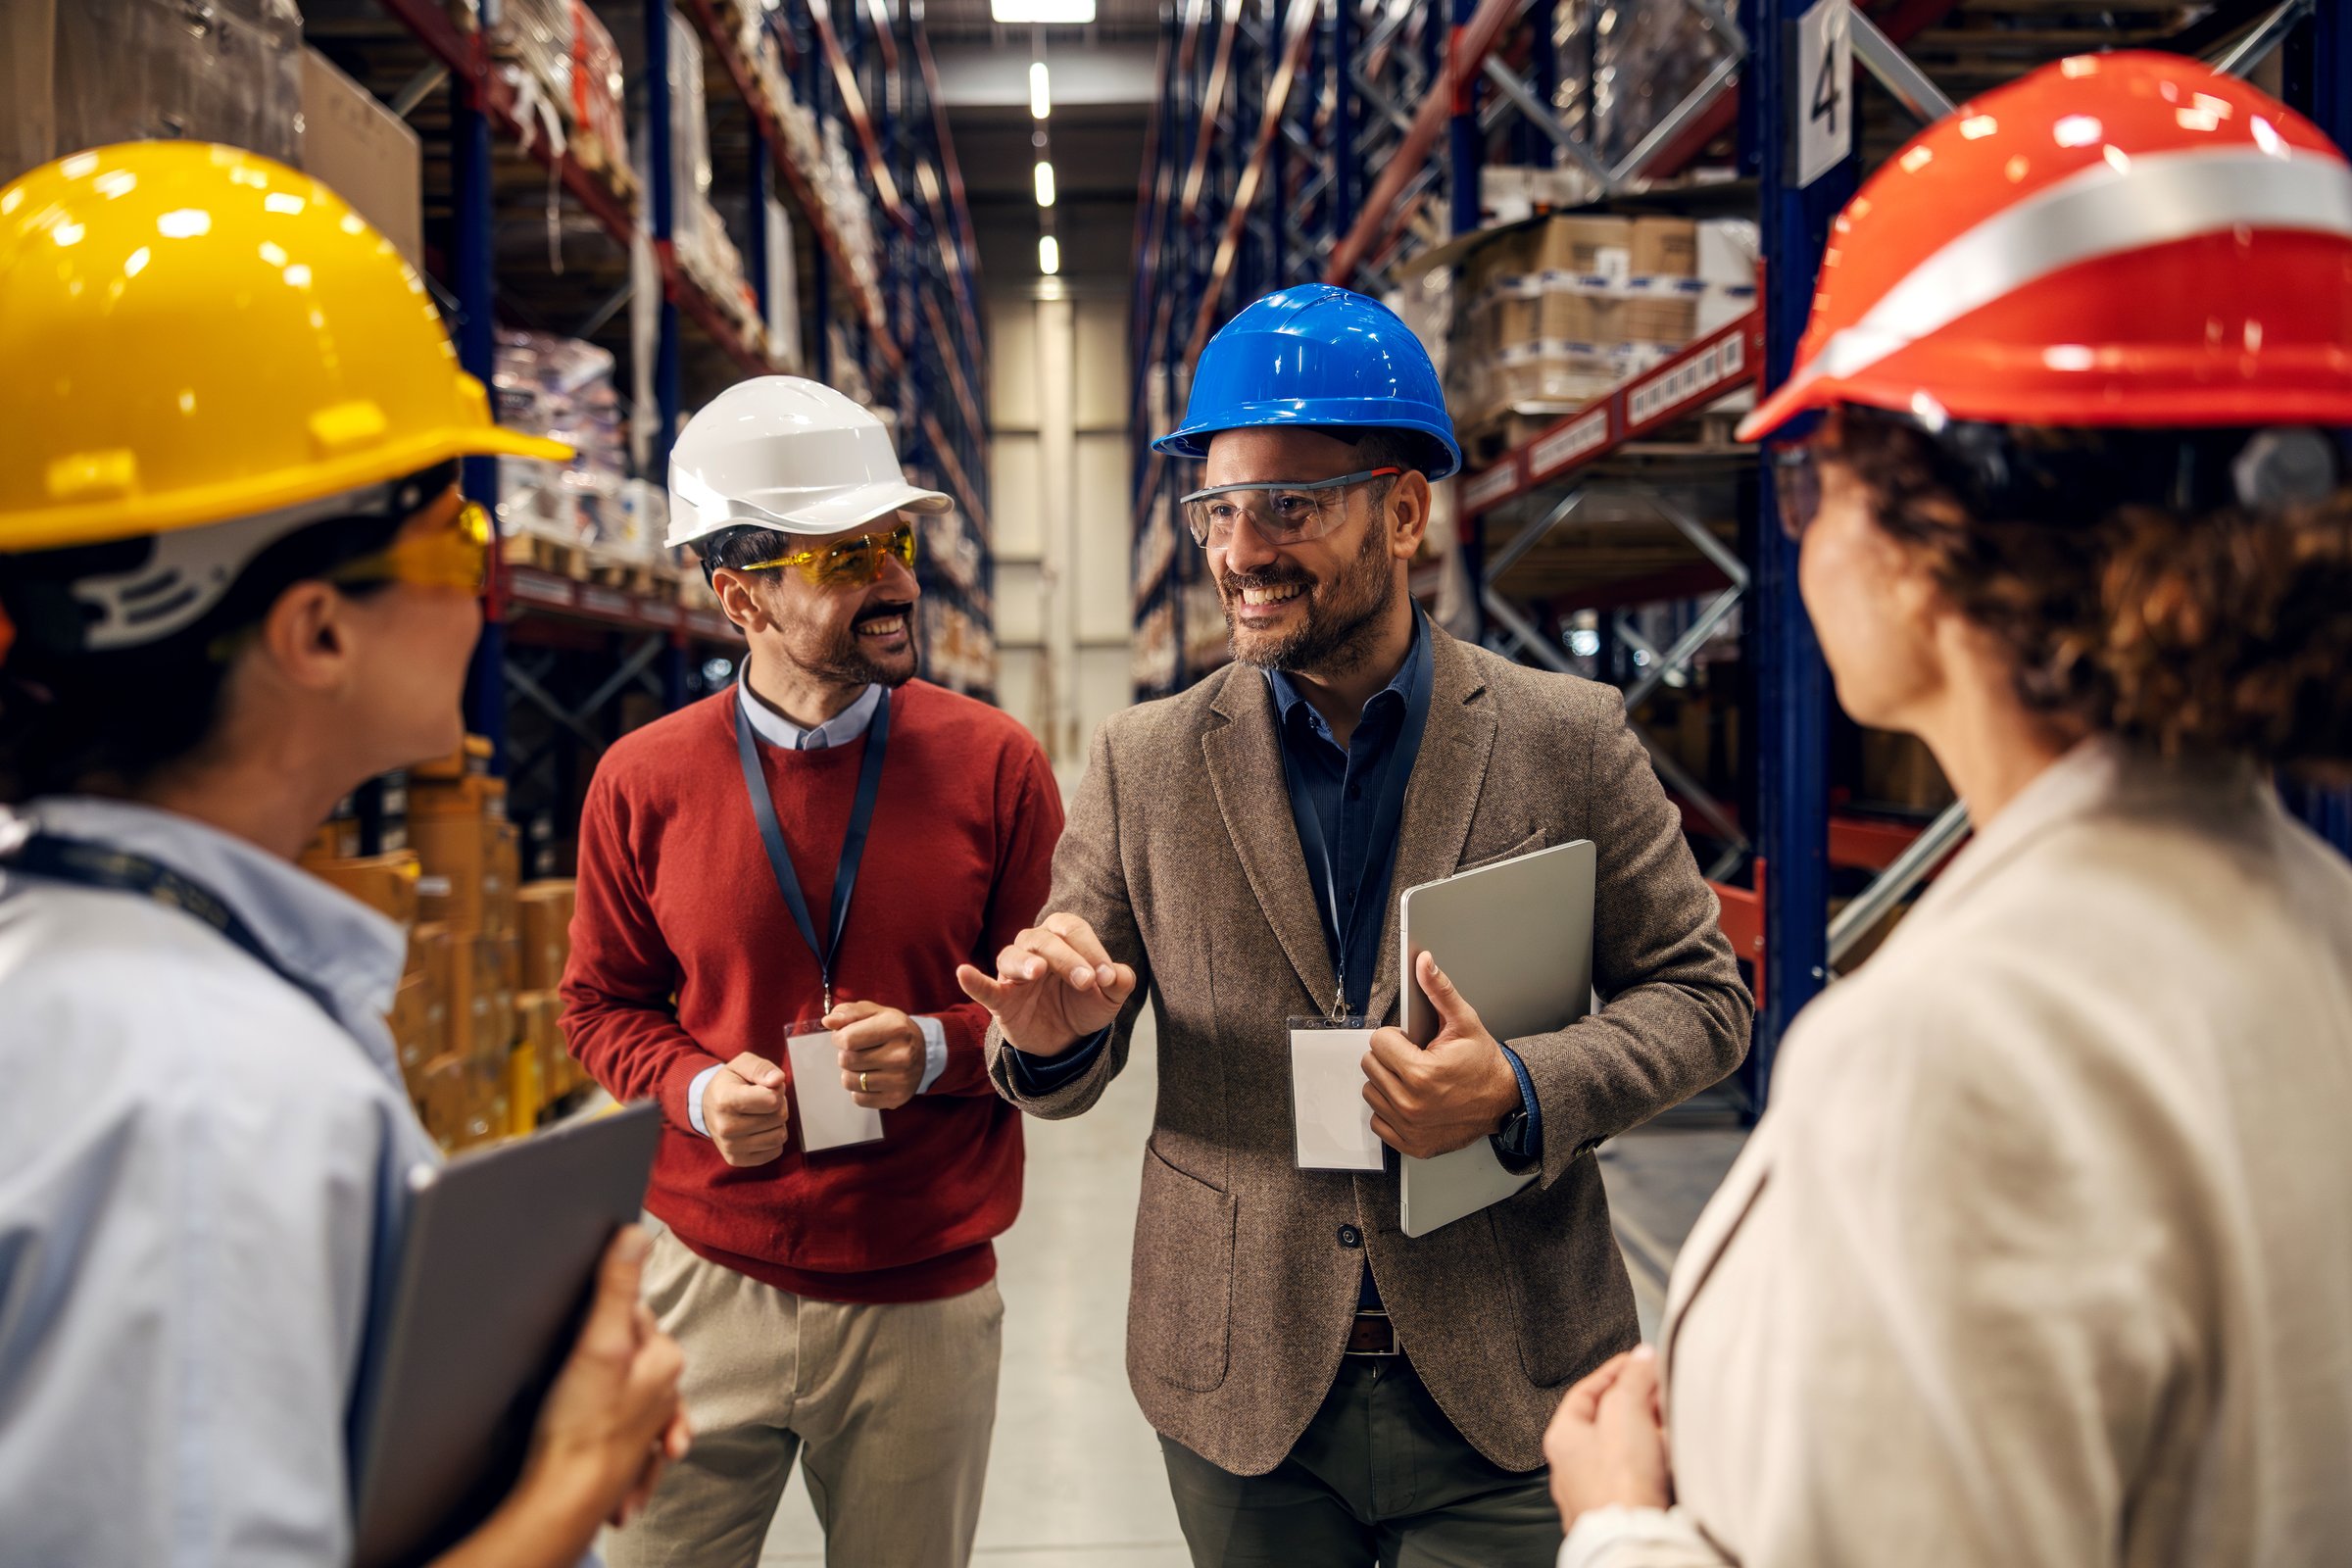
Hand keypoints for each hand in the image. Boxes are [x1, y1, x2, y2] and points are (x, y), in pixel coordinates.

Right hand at [515, 1228, 690, 1533]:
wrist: (568, 1499)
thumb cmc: (581, 1424)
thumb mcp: (598, 1343)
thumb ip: (617, 1287)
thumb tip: (635, 1233)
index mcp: (666, 1360)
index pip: (632, 1315)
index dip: (598, 1320)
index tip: (577, 1341)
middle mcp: (667, 1393)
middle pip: (627, 1353)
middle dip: (599, 1359)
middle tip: (571, 1381)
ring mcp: (650, 1428)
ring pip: (624, 1396)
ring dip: (603, 1406)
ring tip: (580, 1416)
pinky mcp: (630, 1459)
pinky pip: (624, 1442)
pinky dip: (609, 1442)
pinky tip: (593, 1446)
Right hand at [702, 1051, 788, 1165]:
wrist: (708, 1106)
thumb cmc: (729, 1084)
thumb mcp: (742, 1065)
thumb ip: (761, 1068)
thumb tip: (778, 1080)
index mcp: (725, 1100)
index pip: (771, 1100)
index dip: (776, 1090)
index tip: (765, 1086)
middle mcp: (726, 1127)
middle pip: (778, 1117)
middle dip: (777, 1105)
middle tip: (762, 1100)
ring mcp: (730, 1147)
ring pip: (779, 1136)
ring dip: (776, 1123)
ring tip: (760, 1114)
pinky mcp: (737, 1160)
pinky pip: (775, 1151)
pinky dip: (772, 1138)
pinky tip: (758, 1129)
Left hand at [824, 999, 922, 1109]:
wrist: (925, 1053)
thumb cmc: (894, 1030)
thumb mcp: (875, 1012)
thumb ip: (850, 1013)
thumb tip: (828, 1021)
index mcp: (895, 1028)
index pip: (848, 1039)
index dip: (839, 1037)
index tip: (845, 1036)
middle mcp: (901, 1055)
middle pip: (846, 1061)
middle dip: (845, 1054)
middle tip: (859, 1050)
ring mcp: (900, 1080)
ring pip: (849, 1082)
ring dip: (850, 1072)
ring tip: (864, 1064)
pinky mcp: (896, 1098)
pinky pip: (858, 1098)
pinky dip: (859, 1089)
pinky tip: (871, 1078)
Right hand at [956, 912, 1136, 1057]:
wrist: (1066, 1039)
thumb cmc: (1084, 1004)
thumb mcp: (1109, 996)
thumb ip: (1120, 982)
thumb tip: (1117, 975)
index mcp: (1061, 937)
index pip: (1072, 929)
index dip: (1091, 949)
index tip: (1107, 977)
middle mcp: (1034, 947)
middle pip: (1044, 940)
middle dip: (1067, 958)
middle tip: (1086, 981)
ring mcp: (1014, 973)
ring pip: (1012, 956)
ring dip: (1025, 963)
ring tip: (1037, 972)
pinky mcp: (1000, 999)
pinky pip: (984, 987)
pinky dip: (974, 981)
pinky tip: (963, 973)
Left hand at [1362, 952, 1522, 1158]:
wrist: (1504, 1102)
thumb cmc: (1484, 1065)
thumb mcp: (1465, 1022)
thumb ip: (1440, 991)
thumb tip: (1424, 963)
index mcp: (1421, 1073)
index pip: (1377, 1042)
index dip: (1396, 1037)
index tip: (1413, 1043)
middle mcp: (1411, 1103)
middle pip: (1370, 1065)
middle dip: (1390, 1058)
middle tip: (1415, 1060)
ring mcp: (1410, 1126)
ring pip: (1371, 1092)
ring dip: (1387, 1083)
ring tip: (1414, 1080)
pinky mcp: (1411, 1143)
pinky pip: (1378, 1121)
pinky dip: (1390, 1111)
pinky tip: (1412, 1101)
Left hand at [1545, 1346, 1671, 1533]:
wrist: (1635, 1539)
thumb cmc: (1620, 1482)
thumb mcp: (1625, 1411)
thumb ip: (1633, 1379)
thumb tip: (1642, 1357)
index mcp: (1563, 1438)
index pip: (1587, 1391)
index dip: (1615, 1371)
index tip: (1637, 1361)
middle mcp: (1573, 1467)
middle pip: (1607, 1420)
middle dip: (1637, 1400)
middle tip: (1661, 1387)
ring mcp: (1595, 1492)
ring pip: (1624, 1450)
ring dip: (1649, 1431)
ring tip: (1671, 1419)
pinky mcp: (1620, 1511)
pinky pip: (1638, 1476)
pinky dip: (1656, 1461)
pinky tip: (1671, 1458)